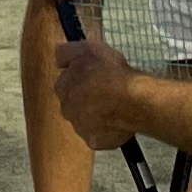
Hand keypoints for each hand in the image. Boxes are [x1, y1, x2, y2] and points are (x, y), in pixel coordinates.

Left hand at [50, 32, 138, 151]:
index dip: (80, 78)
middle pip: (74, 103)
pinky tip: (117, 119)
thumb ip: (66, 53)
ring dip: (95, 113)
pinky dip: (106, 129)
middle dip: (85, 98)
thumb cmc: (112, 74)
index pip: (64, 82)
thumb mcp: (88, 49)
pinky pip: (98, 135)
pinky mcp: (95, 141)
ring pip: (85, 120)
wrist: (133, 101)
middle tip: (105, 90)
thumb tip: (58, 59)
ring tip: (114, 105)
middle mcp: (67, 110)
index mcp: (63, 88)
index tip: (93, 75)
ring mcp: (80, 128)